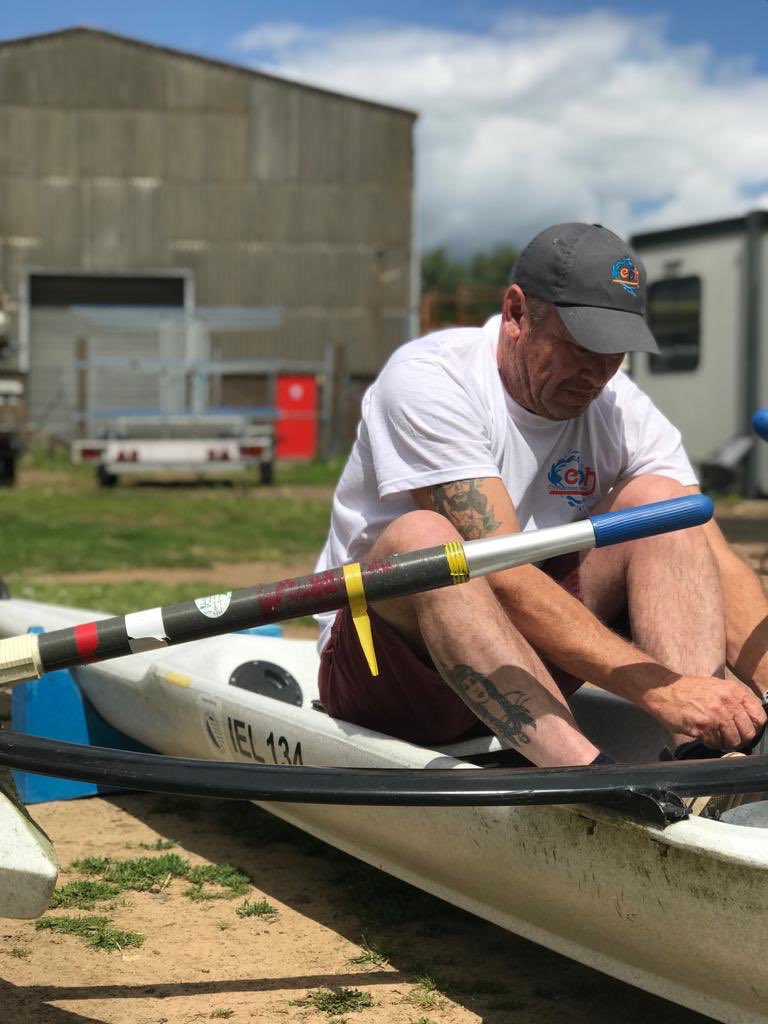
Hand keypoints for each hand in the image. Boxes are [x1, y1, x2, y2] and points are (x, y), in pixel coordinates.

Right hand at [642, 676, 766, 750]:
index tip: (745, 729)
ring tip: (715, 736)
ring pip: (733, 741)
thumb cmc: (690, 689)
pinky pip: (716, 744)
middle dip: (740, 738)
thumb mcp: (718, 687)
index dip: (754, 727)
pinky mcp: (703, 727)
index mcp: (734, 691)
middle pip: (748, 733)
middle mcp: (728, 703)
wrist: (664, 690)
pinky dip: (712, 743)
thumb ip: (735, 701)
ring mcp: (716, 716)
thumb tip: (751, 720)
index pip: (759, 717)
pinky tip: (704, 735)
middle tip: (730, 737)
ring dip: (725, 742)